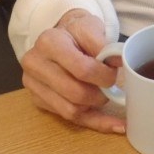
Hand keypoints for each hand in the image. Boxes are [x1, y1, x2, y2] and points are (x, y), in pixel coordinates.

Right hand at [20, 9, 124, 133]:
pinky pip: (69, 118)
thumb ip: (105, 44)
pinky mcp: (39, 100)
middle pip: (75, 93)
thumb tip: (120, 61)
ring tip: (106, 95)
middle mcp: (35, 64)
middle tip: (111, 86)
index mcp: (49, 42)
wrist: (61, 34)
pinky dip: (95, 122)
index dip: (104, 75)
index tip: (114, 72)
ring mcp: (34, 85)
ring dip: (94, 106)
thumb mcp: (91, 27)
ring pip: (71, 110)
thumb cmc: (77, 31)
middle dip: (100, 94)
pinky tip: (116, 125)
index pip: (82, 69)